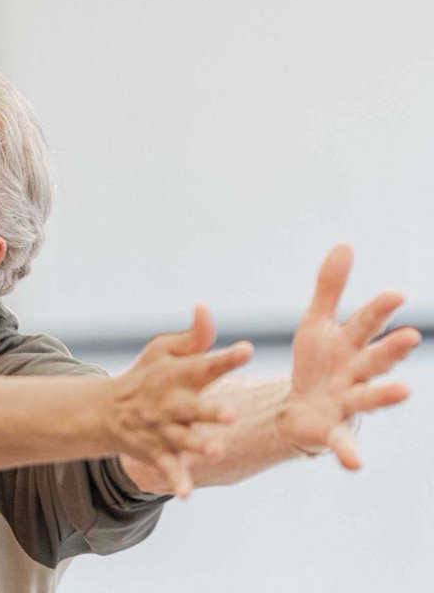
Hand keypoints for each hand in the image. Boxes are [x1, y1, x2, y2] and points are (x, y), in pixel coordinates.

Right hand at [109, 305, 252, 497]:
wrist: (107, 411)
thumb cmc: (148, 376)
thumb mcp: (164, 351)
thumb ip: (193, 336)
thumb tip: (205, 307)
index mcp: (178, 375)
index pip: (205, 364)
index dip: (227, 358)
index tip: (247, 350)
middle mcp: (172, 403)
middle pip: (193, 407)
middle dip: (211, 411)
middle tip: (231, 413)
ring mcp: (164, 429)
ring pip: (183, 439)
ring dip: (198, 445)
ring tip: (216, 450)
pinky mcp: (157, 451)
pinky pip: (167, 468)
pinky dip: (175, 481)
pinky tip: (185, 494)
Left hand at [279, 244, 420, 468]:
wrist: (300, 409)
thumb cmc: (317, 363)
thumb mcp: (315, 323)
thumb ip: (329, 288)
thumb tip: (345, 244)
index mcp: (351, 345)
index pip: (366, 323)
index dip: (379, 310)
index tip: (395, 294)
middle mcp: (357, 374)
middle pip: (376, 359)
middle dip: (391, 349)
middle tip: (410, 337)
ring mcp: (348, 403)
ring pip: (369, 397)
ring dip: (385, 395)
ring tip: (404, 391)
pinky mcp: (332, 430)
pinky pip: (342, 443)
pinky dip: (349, 453)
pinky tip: (355, 465)